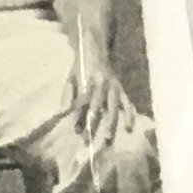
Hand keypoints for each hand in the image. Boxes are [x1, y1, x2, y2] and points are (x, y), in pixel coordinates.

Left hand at [68, 43, 135, 160]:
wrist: (95, 51)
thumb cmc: (80, 68)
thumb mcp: (70, 79)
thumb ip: (67, 95)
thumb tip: (63, 113)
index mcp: (86, 81)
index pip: (82, 103)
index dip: (79, 117)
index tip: (77, 132)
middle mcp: (102, 85)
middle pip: (98, 108)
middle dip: (94, 125)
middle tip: (90, 141)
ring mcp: (114, 87)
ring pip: (113, 108)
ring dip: (112, 125)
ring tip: (109, 139)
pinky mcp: (122, 90)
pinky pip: (128, 104)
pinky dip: (130, 116)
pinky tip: (129, 129)